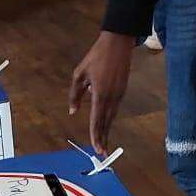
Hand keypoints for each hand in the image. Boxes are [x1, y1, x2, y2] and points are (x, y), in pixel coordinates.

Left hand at [68, 31, 134, 153]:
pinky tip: (106, 125)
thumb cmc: (96, 57)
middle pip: (106, 122)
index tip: (96, 148)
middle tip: (101, 153)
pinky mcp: (122, 90)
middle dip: (103, 138)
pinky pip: (115, 109)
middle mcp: (111, 97)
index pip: (97, 120)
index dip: (96, 135)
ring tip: (104, 144)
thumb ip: (75, 94)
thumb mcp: (79, 74)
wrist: (118, 42)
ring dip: (107, 130)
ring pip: (112, 116)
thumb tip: (73, 111)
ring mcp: (119, 94)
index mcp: (100, 94)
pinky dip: (110, 119)